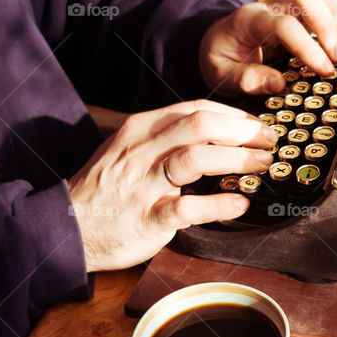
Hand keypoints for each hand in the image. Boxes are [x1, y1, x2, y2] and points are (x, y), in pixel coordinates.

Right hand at [68, 100, 277, 271]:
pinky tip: (240, 204)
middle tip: (270, 141)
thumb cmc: (108, 189)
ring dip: (237, 159)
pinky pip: (188, 208)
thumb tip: (220, 132)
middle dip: (243, 131)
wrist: (67, 228)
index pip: (195, 109)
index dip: (234, 115)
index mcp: (142, 129)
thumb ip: (169, 138)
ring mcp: (144, 184)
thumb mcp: (132, 150)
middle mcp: (143, 150)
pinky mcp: (147, 218)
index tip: (258, 125)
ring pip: (196, 158)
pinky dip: (219, 205)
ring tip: (263, 165)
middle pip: (201, 125)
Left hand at [199, 0, 336, 95]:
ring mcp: (287, 2)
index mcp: (250, 21)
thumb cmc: (222, 57)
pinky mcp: (301, 7)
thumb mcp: (221, 74)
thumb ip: (246, 80)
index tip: (325, 71)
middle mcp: (271, 6)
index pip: (285, 25)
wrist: (219, 39)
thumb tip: (279, 83)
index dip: (309, 47)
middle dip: (329, 28)